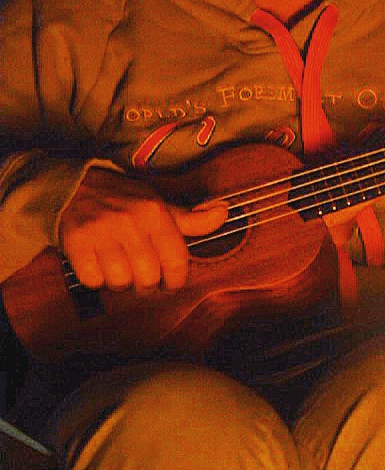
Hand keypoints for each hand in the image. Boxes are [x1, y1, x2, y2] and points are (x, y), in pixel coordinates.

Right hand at [58, 167, 227, 289]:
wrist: (75, 186)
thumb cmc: (125, 201)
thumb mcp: (160, 205)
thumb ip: (192, 219)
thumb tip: (224, 213)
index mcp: (155, 213)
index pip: (176, 262)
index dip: (175, 280)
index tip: (169, 282)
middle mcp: (130, 222)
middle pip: (148, 278)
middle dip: (147, 284)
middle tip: (141, 275)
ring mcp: (101, 232)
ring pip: (120, 282)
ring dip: (120, 282)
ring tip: (119, 267)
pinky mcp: (75, 242)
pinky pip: (93, 280)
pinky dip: (96, 279)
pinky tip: (98, 264)